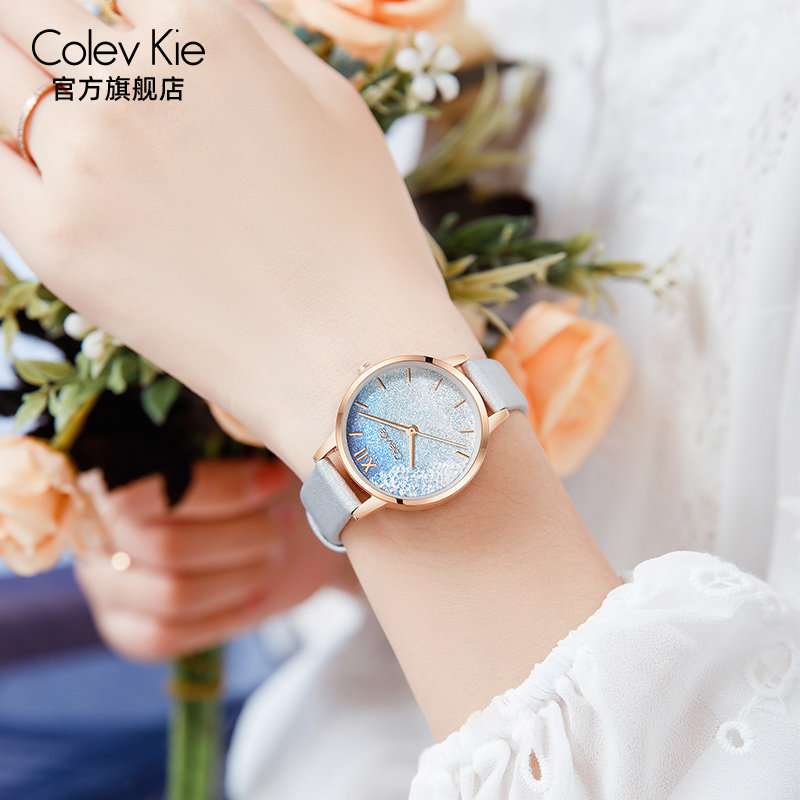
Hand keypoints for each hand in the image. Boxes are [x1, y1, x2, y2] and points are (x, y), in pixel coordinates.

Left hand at [0, 0, 479, 474]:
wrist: (350, 358)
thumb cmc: (363, 238)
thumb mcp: (333, 105)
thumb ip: (249, 34)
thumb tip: (179, 15)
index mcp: (206, 30)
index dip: (118, 20)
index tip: (116, 44)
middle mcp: (130, 81)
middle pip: (27, 11)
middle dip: (41, 29)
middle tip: (63, 65)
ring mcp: (83, 162)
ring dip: (13, 80)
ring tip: (52, 115)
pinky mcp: (55, 241)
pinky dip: (5, 154)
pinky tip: (32, 164)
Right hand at [76, 458, 354, 659]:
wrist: (259, 522)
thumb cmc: (245, 474)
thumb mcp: (239, 446)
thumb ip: (234, 435)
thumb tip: (254, 427)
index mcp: (111, 468)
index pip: (147, 489)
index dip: (222, 489)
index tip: (275, 478)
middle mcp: (93, 527)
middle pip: (168, 547)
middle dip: (245, 535)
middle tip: (287, 519)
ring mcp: (101, 582)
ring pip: (173, 594)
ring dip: (243, 573)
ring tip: (277, 550)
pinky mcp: (121, 626)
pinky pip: (167, 636)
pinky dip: (224, 616)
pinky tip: (258, 593)